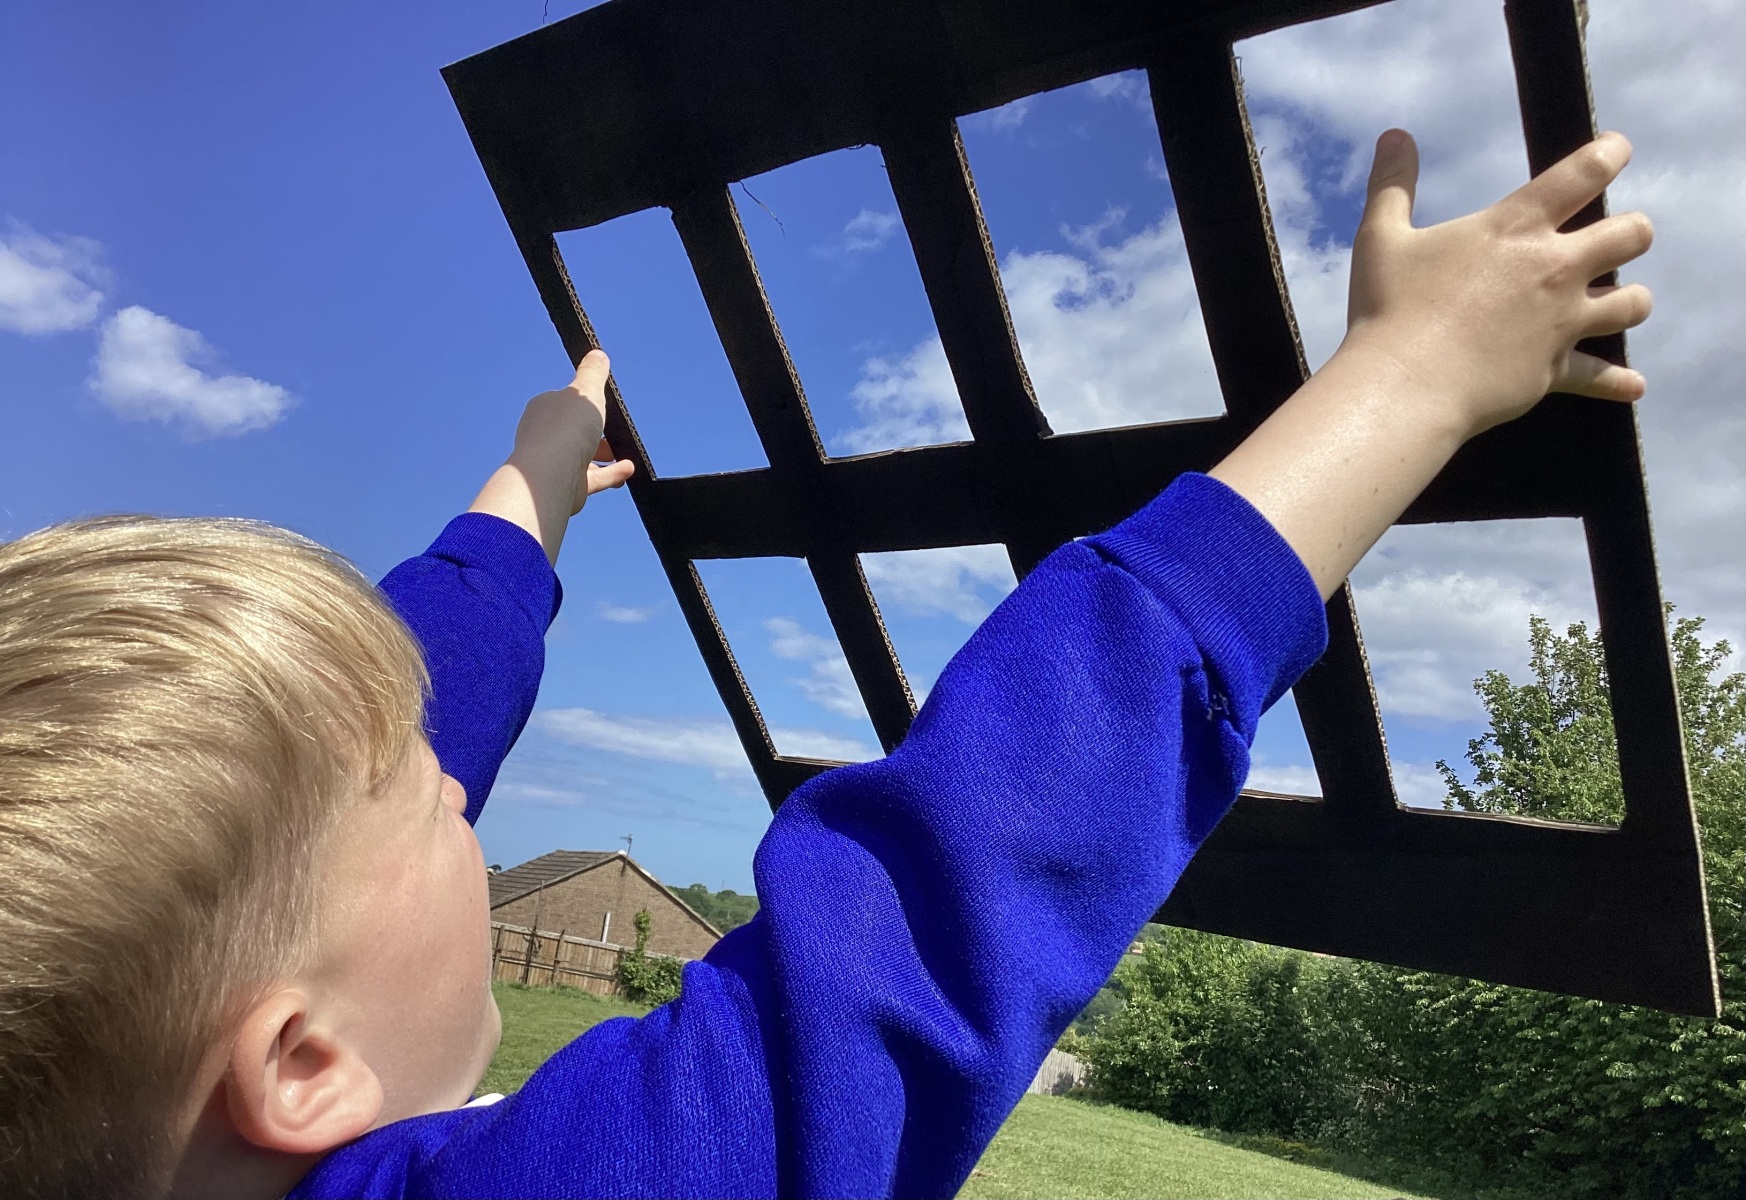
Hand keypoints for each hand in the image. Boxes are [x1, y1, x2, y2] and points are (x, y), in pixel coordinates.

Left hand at [508, 350, 634, 515]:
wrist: (552, 474)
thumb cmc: (565, 430)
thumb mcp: (586, 392)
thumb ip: (593, 373)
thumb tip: (597, 354)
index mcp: (544, 409)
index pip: (564, 403)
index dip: (583, 403)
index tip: (602, 404)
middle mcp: (545, 436)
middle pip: (574, 431)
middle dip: (595, 431)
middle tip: (615, 430)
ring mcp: (555, 462)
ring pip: (583, 457)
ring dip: (606, 455)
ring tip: (626, 456)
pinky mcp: (567, 485)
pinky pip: (593, 477)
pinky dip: (611, 473)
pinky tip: (628, 470)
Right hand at [1211, 129, 1654, 598]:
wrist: (1404, 385)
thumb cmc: (1388, 310)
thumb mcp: (1379, 238)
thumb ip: (1392, 183)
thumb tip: (1394, 136)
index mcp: (1515, 228)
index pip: (1585, 172)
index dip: (1610, 153)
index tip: (1616, 149)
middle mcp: (1554, 269)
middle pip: (1631, 235)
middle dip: (1630, 232)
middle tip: (1614, 238)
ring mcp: (1560, 322)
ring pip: (1632, 302)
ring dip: (1630, 298)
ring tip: (1617, 301)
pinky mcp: (1553, 369)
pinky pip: (1600, 375)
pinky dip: (1618, 381)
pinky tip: (1633, 383)